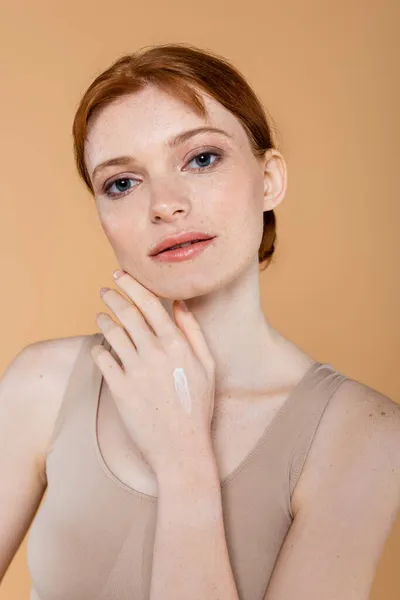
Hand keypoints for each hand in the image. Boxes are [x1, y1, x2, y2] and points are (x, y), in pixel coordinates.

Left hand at [91, 271, 215, 476]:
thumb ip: (193, 332)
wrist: (182, 447)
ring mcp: (135, 371)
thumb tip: (178, 304)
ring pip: (112, 334)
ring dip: (104, 320)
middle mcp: (154, 353)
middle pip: (127, 315)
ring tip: (101, 314)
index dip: (133, 286)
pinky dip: (98, 348)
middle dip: (113, 298)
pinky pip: (102, 360)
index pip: (150, 305)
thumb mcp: (207, 366)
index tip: (121, 276)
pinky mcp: (120, 389)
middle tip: (105, 290)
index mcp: (176, 344)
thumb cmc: (198, 405)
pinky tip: (99, 346)